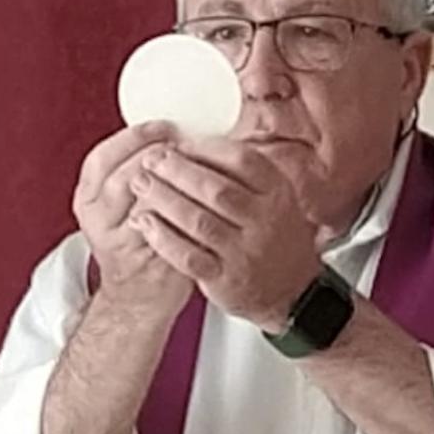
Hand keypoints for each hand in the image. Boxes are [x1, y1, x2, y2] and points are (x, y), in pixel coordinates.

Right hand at [71, 122, 192, 316]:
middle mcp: (98, 220)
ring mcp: (123, 241)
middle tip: (185, 141)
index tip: (162, 126)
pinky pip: (172, 225)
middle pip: (124, 175)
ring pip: (148, 199)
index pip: (102, 158)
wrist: (137, 297)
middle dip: (159, 153)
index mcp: (87, 199)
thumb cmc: (135, 241)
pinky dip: (190, 204)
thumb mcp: (118, 204)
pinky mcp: (152, 257)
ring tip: (197, 163)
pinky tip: (205, 192)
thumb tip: (168, 129)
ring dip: (176, 177)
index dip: (133, 138)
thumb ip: (133, 172)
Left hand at [127, 136, 321, 331]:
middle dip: (177, 171)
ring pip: (199, 221)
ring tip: (142, 183)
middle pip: (216, 190)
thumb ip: (243, 172)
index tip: (179, 142)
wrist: (291, 291)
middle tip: (152, 160)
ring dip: (164, 199)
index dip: (206, 149)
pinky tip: (145, 222)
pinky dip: (163, 238)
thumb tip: (194, 142)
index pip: (242, 161)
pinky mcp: (225, 280)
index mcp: (278, 193)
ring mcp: (246, 253)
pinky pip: (188, 257)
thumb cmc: (275, 235)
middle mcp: (265, 222)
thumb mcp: (276, 197)